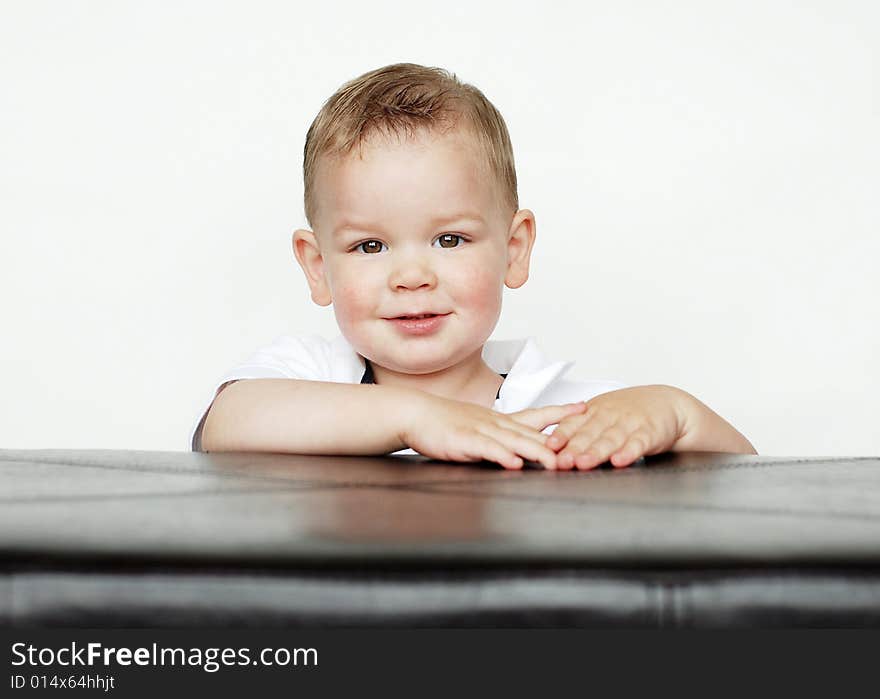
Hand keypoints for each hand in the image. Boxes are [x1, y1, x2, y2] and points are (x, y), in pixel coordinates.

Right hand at [400, 393, 588, 469]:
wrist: (416, 414)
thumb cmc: (446, 423)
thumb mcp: (480, 426)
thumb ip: (502, 437)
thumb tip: (524, 448)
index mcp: (501, 420)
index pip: (537, 414)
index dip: (561, 412)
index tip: (584, 408)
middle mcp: (496, 424)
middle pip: (533, 432)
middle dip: (559, 440)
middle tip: (583, 445)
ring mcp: (481, 431)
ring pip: (514, 441)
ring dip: (536, 452)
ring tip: (555, 463)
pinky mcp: (464, 442)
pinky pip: (486, 449)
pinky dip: (501, 456)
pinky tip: (513, 463)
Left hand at [544, 385, 686, 469]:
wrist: (668, 404)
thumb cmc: (631, 412)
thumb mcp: (602, 413)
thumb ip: (580, 428)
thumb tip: (552, 445)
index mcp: (595, 410)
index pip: (574, 423)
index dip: (561, 435)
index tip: (549, 446)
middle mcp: (610, 415)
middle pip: (589, 433)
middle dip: (574, 447)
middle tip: (562, 461)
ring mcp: (630, 423)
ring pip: (610, 439)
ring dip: (596, 452)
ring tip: (584, 463)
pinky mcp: (650, 433)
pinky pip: (638, 443)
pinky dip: (628, 452)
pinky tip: (619, 460)